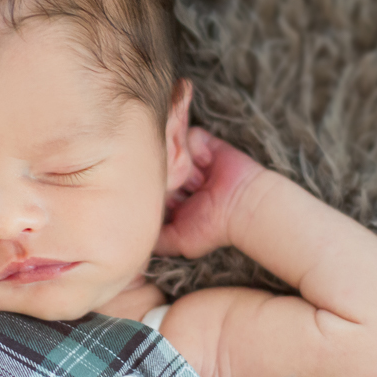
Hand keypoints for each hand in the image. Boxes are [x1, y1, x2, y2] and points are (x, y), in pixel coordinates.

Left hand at [155, 128, 266, 258]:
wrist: (245, 207)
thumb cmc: (214, 227)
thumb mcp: (179, 241)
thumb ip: (156, 240)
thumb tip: (131, 233)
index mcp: (172, 198)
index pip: (148, 184)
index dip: (148, 186)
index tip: (152, 191)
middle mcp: (180, 178)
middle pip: (157, 164)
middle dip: (161, 169)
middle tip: (178, 185)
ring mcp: (192, 159)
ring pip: (170, 148)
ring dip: (179, 159)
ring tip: (195, 178)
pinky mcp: (206, 144)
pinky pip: (189, 135)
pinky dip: (195, 147)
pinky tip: (205, 163)